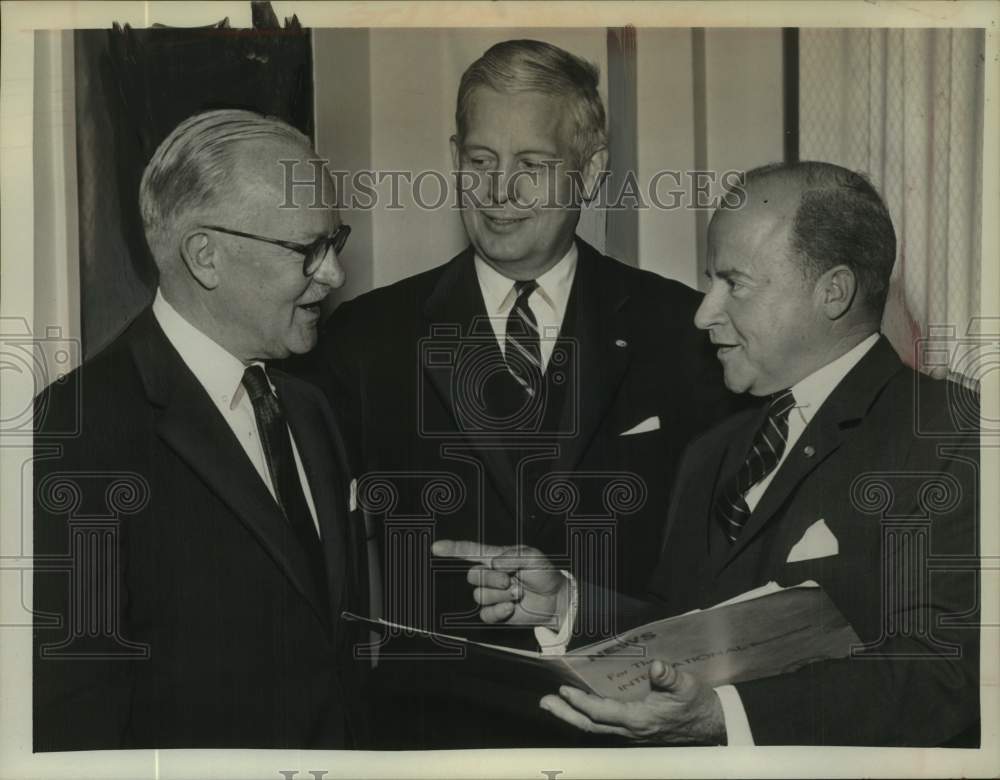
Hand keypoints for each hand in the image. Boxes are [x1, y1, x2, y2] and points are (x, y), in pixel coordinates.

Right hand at [431, 540, 569, 627]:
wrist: (555, 600)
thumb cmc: (544, 574)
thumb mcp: (533, 557)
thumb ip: (513, 556)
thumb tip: (494, 563)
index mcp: (496, 558)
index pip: (469, 552)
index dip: (452, 549)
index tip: (436, 548)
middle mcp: (490, 575)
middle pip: (473, 576)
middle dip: (492, 578)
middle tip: (512, 580)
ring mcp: (492, 594)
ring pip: (480, 596)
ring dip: (501, 595)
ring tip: (518, 593)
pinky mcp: (496, 612)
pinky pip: (485, 614)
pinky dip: (499, 611)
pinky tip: (512, 608)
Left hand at [539, 660, 726, 743]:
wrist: (712, 726)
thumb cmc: (698, 704)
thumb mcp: (687, 685)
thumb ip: (670, 676)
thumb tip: (656, 666)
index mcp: (640, 720)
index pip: (603, 713)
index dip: (581, 702)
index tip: (564, 689)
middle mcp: (631, 730)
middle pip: (591, 726)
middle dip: (566, 714)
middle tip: (545, 702)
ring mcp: (631, 733)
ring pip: (595, 727)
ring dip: (572, 715)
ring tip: (553, 703)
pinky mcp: (634, 730)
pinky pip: (604, 725)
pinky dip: (587, 715)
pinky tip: (579, 704)